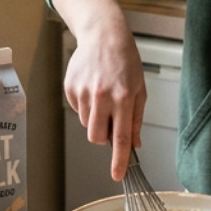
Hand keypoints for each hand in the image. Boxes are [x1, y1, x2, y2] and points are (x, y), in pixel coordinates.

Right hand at [51, 0, 146, 180]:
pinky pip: (77, 110)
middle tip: (111, 121)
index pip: (121, 137)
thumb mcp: (139, 89)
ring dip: (95, 119)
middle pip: (97, 137)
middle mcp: (102, 96)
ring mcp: (84, 92)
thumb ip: (136, 119)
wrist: (103, 35)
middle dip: (103, 137)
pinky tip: (92, 88)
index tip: (117, 175)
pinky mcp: (70, 87)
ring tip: (103, 96)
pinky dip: (85, 106)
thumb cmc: (125, 61)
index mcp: (123, 98)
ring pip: (86, 124)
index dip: (119, 160)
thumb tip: (135, 145)